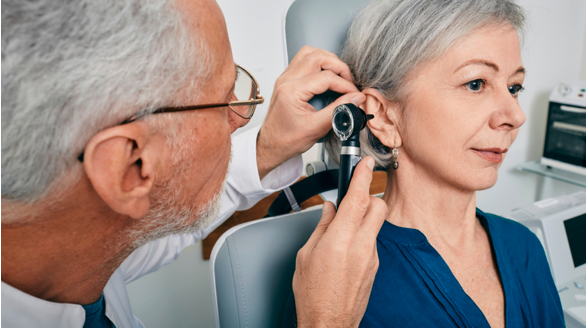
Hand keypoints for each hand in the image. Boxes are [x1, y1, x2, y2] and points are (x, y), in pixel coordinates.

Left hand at [256, 46, 365, 178]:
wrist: (271, 145)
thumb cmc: (287, 140)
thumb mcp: (317, 128)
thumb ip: (339, 110)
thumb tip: (356, 99)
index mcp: (291, 91)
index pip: (326, 77)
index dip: (345, 85)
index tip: (355, 94)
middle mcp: (286, 80)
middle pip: (318, 57)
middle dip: (339, 67)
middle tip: (349, 83)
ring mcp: (285, 78)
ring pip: (309, 53)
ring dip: (328, 61)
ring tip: (339, 77)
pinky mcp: (287, 80)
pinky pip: (303, 60)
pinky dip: (319, 64)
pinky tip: (327, 77)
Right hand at [293, 157, 386, 327]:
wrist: (329, 323)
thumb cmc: (313, 294)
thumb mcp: (307, 255)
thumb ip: (322, 226)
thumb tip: (330, 209)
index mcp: (341, 239)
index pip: (357, 198)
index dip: (362, 175)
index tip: (364, 162)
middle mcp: (362, 246)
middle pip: (377, 206)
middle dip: (367, 196)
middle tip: (353, 197)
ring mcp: (372, 257)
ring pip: (375, 224)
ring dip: (362, 218)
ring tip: (342, 230)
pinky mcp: (375, 266)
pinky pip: (372, 241)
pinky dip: (362, 236)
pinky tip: (345, 248)